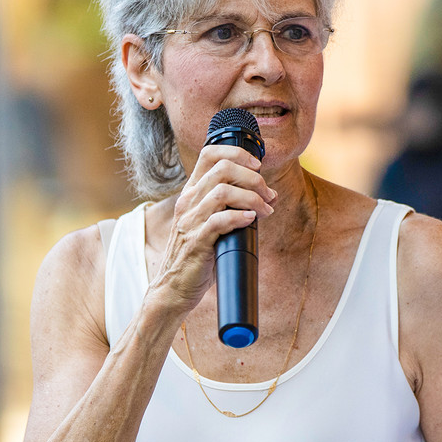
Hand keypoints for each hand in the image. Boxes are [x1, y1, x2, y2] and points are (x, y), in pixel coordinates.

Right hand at [149, 144, 275, 312]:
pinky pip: (220, 220)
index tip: (257, 166)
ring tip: (265, 211)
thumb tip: (267, 196)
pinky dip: (240, 217)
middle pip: (222, 168)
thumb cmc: (197, 255)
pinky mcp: (196, 241)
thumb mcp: (209, 222)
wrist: (174, 288)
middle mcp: (188, 201)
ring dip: (252, 198)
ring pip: (224, 192)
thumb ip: (230, 206)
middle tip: (268, 194)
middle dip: (253, 178)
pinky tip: (251, 220)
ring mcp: (190, 220)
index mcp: (191, 192)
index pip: (209, 154)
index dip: (237, 153)